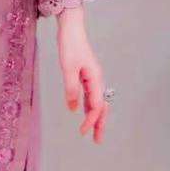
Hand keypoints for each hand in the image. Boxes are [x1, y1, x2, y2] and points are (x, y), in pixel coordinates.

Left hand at [56, 6, 108, 142]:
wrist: (71, 29)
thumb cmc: (70, 46)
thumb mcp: (68, 68)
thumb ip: (71, 88)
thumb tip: (73, 109)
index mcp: (95, 79)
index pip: (96, 105)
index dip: (91, 120)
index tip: (82, 131)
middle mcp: (97, 80)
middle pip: (101, 106)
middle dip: (100, 124)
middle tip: (98, 141)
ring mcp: (92, 78)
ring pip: (97, 102)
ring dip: (95, 117)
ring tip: (92, 132)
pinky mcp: (86, 75)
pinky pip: (90, 95)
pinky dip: (88, 106)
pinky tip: (82, 113)